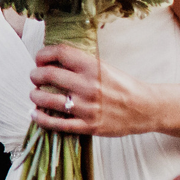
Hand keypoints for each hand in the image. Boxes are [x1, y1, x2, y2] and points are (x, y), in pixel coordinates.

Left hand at [28, 44, 152, 136]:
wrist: (145, 108)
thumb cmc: (121, 85)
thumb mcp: (103, 67)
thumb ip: (79, 63)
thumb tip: (50, 59)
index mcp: (93, 67)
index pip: (59, 53)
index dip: (43, 55)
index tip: (39, 60)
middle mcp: (88, 85)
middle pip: (47, 75)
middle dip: (35, 75)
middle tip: (35, 78)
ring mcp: (87, 107)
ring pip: (47, 100)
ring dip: (35, 96)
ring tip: (36, 95)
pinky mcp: (88, 126)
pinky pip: (56, 124)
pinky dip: (40, 118)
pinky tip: (34, 114)